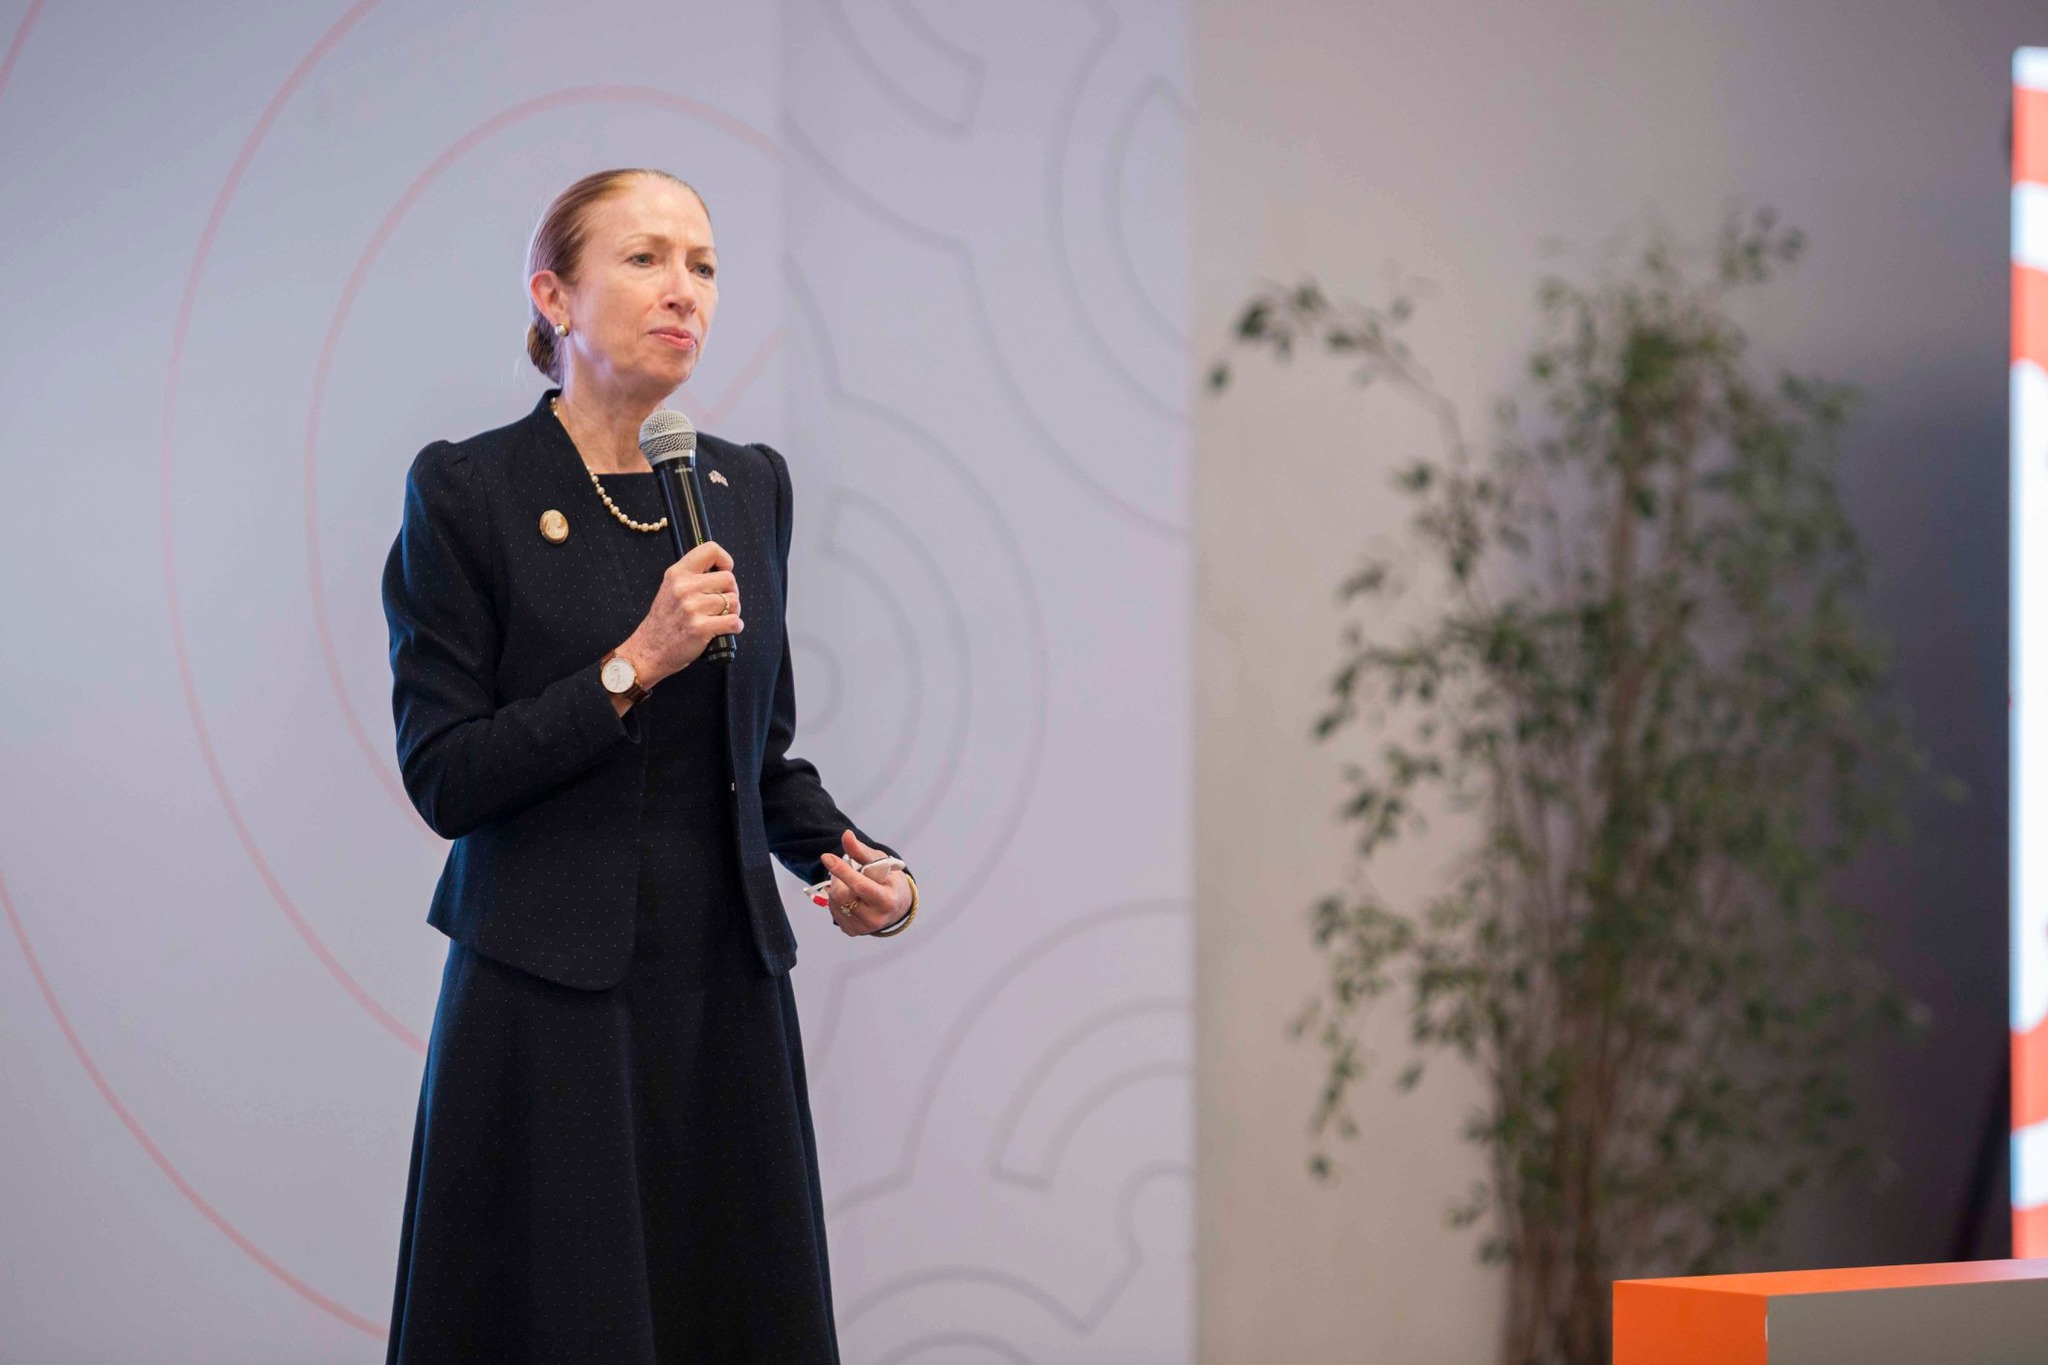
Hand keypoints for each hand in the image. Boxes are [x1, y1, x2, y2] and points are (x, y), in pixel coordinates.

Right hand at [616, 541, 742, 687]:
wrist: (650, 649)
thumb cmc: (664, 621)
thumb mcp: (671, 588)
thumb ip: (692, 576)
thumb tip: (723, 571)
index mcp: (677, 573)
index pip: (710, 550)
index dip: (725, 560)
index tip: (724, 571)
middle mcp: (684, 587)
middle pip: (729, 579)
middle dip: (731, 592)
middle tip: (721, 603)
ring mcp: (692, 608)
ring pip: (734, 602)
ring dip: (732, 612)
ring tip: (719, 617)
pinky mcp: (701, 628)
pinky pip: (734, 622)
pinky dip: (735, 627)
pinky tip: (725, 628)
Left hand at [820, 830, 912, 936]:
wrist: (895, 906)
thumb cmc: (888, 879)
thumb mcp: (880, 862)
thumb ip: (861, 850)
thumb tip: (846, 835)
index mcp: (887, 901)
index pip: (860, 885)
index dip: (842, 871)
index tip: (826, 857)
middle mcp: (875, 918)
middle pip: (842, 895)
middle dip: (839, 878)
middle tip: (846, 869)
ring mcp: (862, 928)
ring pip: (835, 902)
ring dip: (837, 887)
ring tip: (851, 884)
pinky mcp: (851, 931)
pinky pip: (834, 911)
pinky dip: (838, 899)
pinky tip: (850, 897)